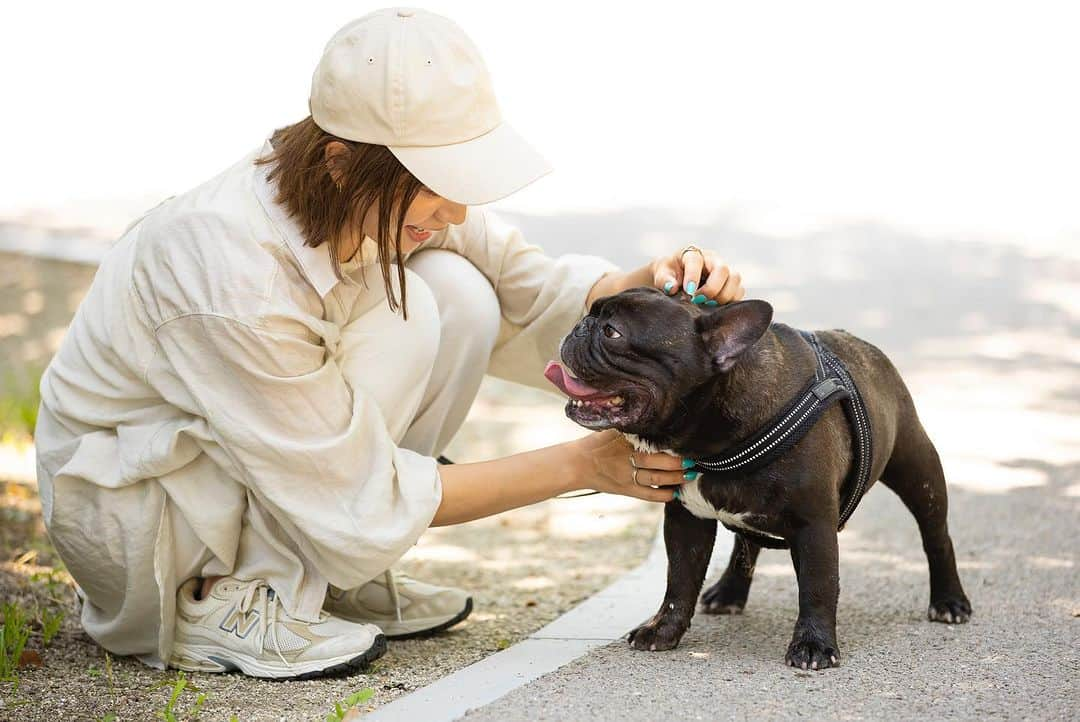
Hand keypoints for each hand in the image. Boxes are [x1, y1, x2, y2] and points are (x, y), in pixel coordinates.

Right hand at [571, 430, 689, 501]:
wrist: (576, 465)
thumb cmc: (595, 444)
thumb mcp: (607, 429)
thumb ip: (625, 422)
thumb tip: (634, 403)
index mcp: (623, 441)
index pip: (648, 440)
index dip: (667, 442)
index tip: (683, 440)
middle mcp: (625, 458)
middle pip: (656, 460)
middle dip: (677, 461)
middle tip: (694, 460)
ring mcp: (626, 476)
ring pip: (655, 478)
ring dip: (675, 478)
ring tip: (690, 475)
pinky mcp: (625, 490)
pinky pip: (647, 495)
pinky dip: (662, 495)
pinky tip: (675, 493)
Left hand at [651, 246, 744, 305]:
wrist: (675, 277)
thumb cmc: (669, 274)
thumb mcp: (662, 273)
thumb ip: (665, 280)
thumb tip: (672, 288)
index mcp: (693, 254)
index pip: (696, 261)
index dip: (693, 276)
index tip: (688, 292)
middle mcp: (712, 260)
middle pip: (723, 270)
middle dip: (712, 289)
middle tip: (698, 300)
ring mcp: (724, 271)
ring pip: (735, 280)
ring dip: (723, 296)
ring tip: (707, 304)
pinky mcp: (731, 284)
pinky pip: (739, 292)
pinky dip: (730, 301)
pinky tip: (715, 307)